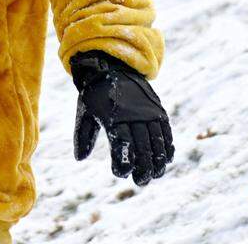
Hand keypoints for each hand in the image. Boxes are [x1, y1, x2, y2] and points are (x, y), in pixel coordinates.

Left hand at [71, 51, 173, 185]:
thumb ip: (83, 135)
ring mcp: (147, 111)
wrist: (112, 65)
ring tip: (156, 174)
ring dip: (158, 161)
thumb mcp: (85, 112)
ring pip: (157, 141)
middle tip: (141, 181)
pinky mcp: (156, 109)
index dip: (123, 162)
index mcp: (113, 117)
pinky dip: (167, 146)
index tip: (121, 173)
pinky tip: (166, 159)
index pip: (122, 145)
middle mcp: (133, 115)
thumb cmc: (95, 93)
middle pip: (142, 146)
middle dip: (143, 168)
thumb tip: (80, 158)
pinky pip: (165, 130)